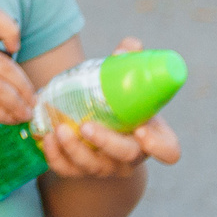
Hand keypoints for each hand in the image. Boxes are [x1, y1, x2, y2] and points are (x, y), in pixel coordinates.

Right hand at [0, 5, 36, 140]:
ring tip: (25, 114)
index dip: (10, 28)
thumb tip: (14, 79)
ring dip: (18, 104)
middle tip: (33, 100)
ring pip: (0, 88)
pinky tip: (9, 121)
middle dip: (24, 86)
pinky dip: (4, 117)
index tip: (15, 48)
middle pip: (3, 64)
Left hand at [38, 37, 181, 177]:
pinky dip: (56, 157)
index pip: (169, 151)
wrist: (96, 121)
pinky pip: (68, 170)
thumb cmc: (119, 99)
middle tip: (87, 126)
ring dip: (75, 150)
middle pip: (125, 157)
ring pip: (93, 166)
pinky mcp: (80, 171)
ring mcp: (106, 167)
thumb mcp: (127, 82)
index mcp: (153, 137)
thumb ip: (130, 63)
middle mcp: (131, 157)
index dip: (159, 147)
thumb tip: (130, 46)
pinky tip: (47, 139)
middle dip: (106, 143)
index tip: (141, 131)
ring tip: (60, 129)